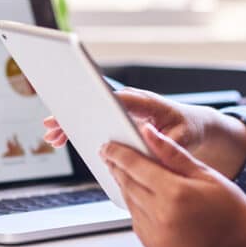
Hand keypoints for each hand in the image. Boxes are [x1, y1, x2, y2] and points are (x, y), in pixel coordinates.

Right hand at [42, 87, 207, 150]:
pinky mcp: (120, 116)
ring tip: (52, 135)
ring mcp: (124, 107)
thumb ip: (165, 144)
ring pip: (92, 110)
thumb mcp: (183, 139)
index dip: (94, 103)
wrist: (194, 125)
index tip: (75, 109)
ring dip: (71, 121)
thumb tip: (146, 147)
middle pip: (96, 102)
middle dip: (74, 112)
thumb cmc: (189, 130)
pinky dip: (79, 127)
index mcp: (145, 102)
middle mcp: (131, 100)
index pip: (116, 99)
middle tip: (51, 124)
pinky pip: (95, 119)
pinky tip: (63, 138)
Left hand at [101, 121, 245, 246]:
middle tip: (111, 154)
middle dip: (118, 167)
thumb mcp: (203, 172)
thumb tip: (149, 133)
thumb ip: (172, 153)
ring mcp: (156, 235)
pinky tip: (142, 195)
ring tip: (125, 171)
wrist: (242, 241)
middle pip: (128, 184)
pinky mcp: (154, 246)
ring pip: (129, 202)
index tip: (108, 145)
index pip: (136, 167)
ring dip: (125, 185)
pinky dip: (135, 205)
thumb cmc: (229, 206)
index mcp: (174, 194)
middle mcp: (161, 216)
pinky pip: (136, 220)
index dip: (119, 153)